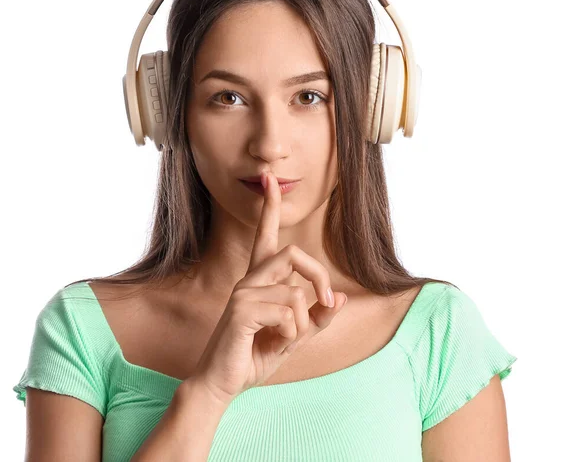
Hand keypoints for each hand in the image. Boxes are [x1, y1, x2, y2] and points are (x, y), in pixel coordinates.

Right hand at [189, 171, 347, 406]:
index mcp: (260, 281)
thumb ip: (317, 317)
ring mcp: (243, 293)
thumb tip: (340, 296)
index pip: (266, 236)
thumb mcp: (296, 337)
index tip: (269, 179)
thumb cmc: (255, 355)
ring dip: (303, 322)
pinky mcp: (241, 311)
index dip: (269, 206)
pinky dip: (292, 333)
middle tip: (327, 301)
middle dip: (318, 275)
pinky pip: (287, 312)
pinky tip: (275, 344)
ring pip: (295, 291)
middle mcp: (250, 280)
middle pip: (293, 253)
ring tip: (288, 339)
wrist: (223, 383)